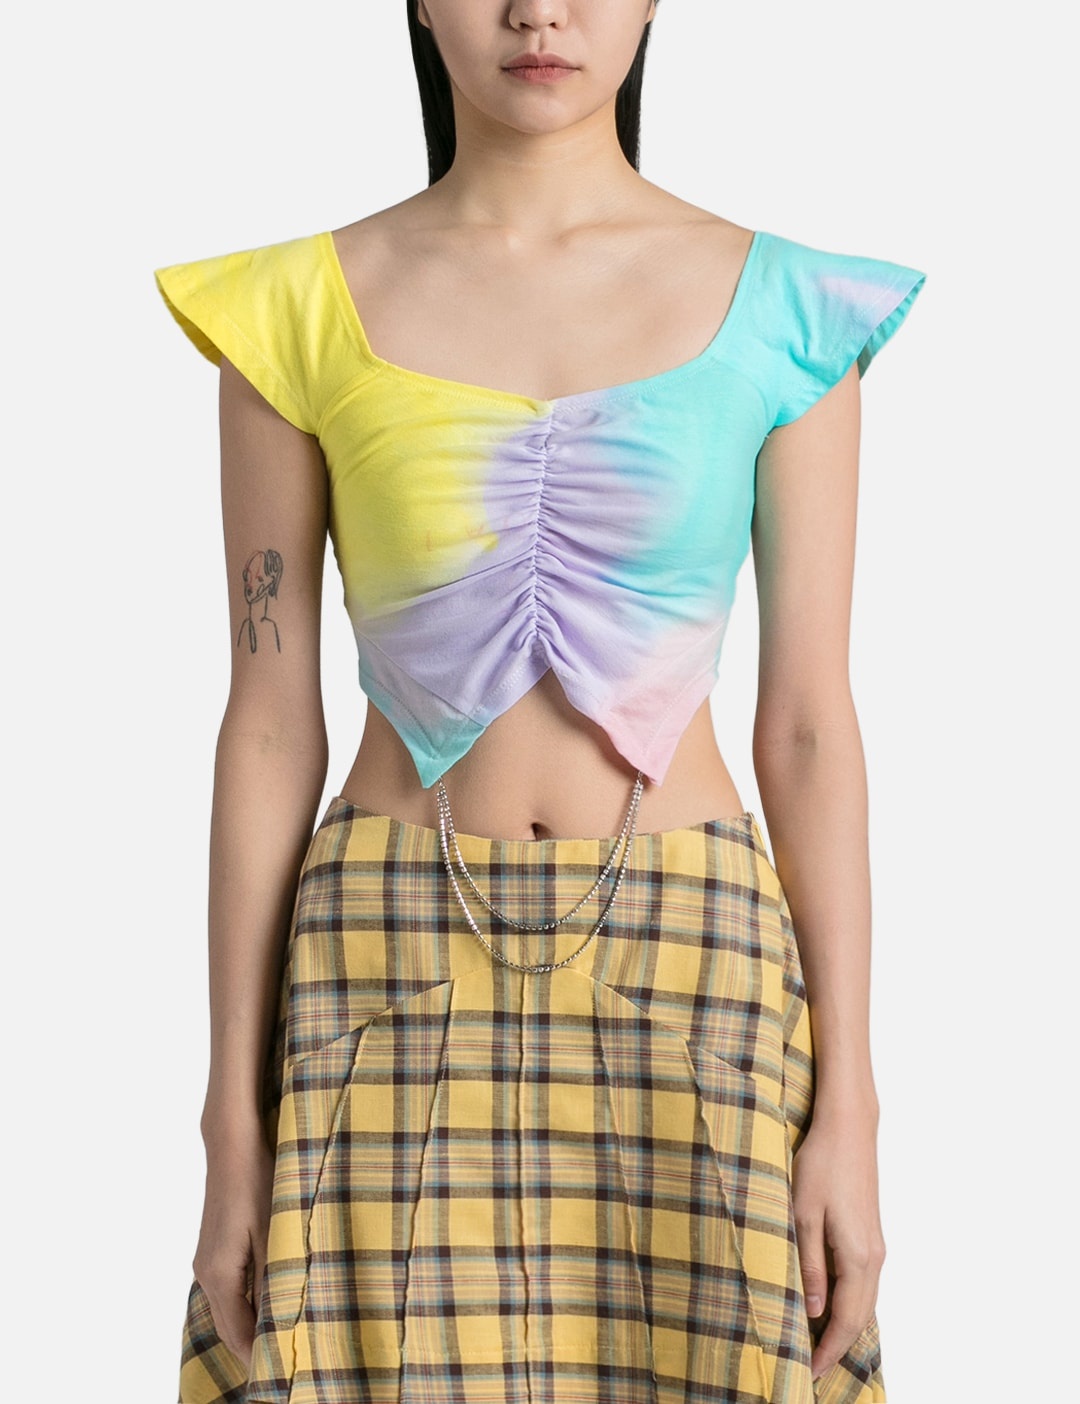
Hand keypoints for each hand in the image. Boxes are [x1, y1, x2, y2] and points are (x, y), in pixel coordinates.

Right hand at [191, 1126, 275, 1370]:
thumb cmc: (256, 1181)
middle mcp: (206, 1273)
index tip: (283, 1373)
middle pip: (228, 1328)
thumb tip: (277, 1321)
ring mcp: (206, 1261)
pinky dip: (245, 1305)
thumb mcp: (273, 1230)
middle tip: (286, 1363)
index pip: (238, 1335)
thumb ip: (274, 1277)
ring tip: (282, 1337)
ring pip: (226, 1310)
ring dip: (250, 1326)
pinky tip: (267, 1302)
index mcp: (219, 1275)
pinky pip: (226, 1291)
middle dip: (253, 1348)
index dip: (260, 1357)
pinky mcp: (213, 1249)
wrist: (232, 1145)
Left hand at [790, 1110, 886, 1380]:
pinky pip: (863, 1283)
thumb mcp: (803, 1215)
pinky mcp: (870, 1235)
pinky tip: (831, 1307)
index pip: (847, 1320)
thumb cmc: (821, 1165)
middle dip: (838, 1346)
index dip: (830, 1351)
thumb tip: (812, 1312)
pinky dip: (850, 1304)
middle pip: (861, 1317)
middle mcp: (874, 1257)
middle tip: (812, 1368)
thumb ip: (809, 1266)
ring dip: (844, 1326)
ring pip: (864, 1301)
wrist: (848, 1129)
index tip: (811, 1374)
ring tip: (817, 1345)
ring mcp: (876, 1247)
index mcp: (858, 1257)